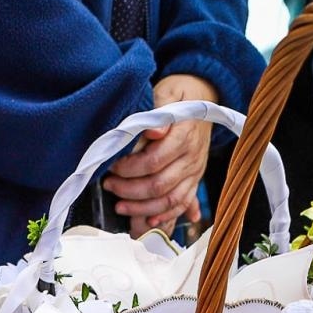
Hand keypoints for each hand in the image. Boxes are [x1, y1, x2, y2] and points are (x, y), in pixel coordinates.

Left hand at [103, 74, 216, 235]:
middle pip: (159, 185)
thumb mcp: (166, 92)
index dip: (129, 168)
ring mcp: (195, 169)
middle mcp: (192, 156)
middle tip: (109, 185)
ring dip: (142, 207)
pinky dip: (166, 215)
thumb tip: (153, 130)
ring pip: (170, 199)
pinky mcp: (195, 178)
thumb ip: (157, 111)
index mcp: (184, 135)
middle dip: (129, 190)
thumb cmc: (178, 94)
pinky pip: (183, 203)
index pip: (153, 161)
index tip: (111, 166)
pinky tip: (149, 220)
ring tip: (120, 205)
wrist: (203, 94)